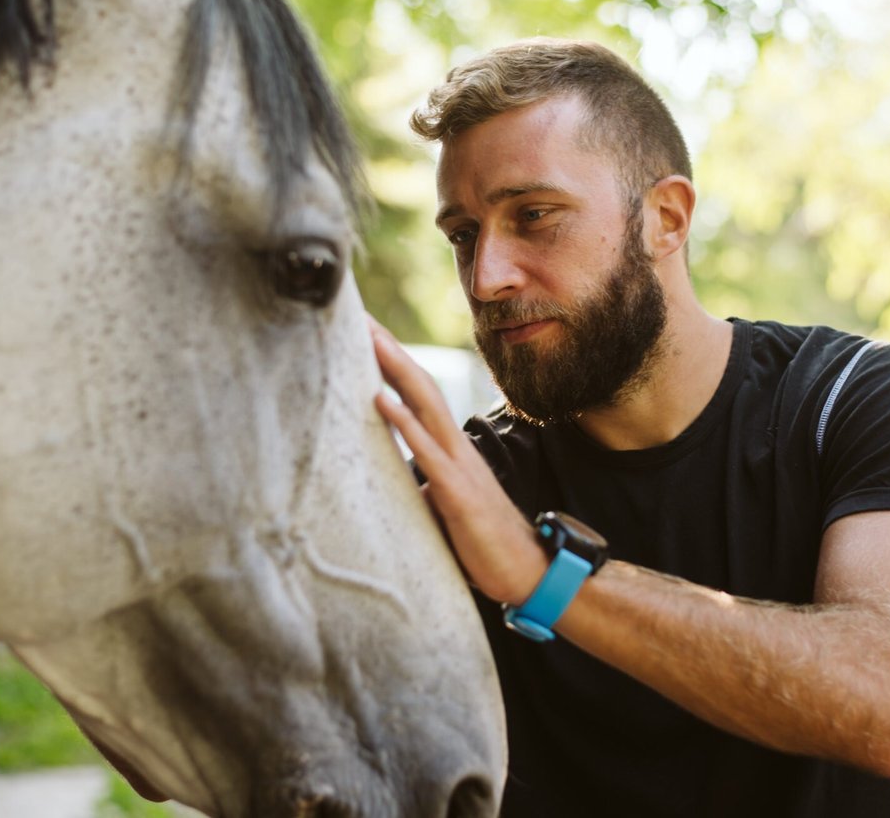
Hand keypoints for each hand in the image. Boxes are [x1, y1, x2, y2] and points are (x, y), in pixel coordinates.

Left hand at [369, 318, 547, 605]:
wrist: (529, 572)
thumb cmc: (484, 544)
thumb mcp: (445, 509)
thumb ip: (422, 488)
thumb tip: (397, 485)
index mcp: (451, 450)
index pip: (419, 395)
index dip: (393, 364)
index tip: (366, 334)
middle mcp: (456, 447)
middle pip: (420, 385)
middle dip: (390, 349)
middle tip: (359, 316)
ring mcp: (459, 466)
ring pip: (425, 404)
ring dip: (395, 368)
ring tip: (369, 337)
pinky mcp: (458, 492)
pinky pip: (428, 450)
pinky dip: (403, 421)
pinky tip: (380, 398)